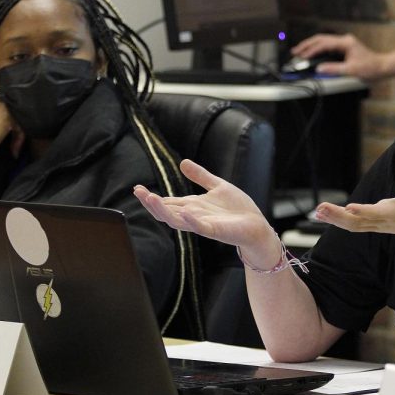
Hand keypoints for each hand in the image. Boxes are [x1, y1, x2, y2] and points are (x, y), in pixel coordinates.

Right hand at [134, 159, 274, 252]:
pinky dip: (191, 220)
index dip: (151, 197)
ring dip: (163, 211)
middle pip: (166, 212)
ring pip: (177, 221)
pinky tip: (184, 211)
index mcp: (192, 206)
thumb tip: (182, 163)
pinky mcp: (215, 231)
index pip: (167, 202)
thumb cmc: (238, 210)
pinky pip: (200, 227)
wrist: (257, 226)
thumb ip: (200, 176)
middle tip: (138, 191)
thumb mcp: (218, 186)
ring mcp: (203, 224)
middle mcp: (193, 216)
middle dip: (151, 203)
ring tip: (151, 199)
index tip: (137, 188)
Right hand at [290, 33, 383, 79]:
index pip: (323, 44)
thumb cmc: (371, 68)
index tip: (302, 57)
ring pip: (323, 41)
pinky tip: (311, 54)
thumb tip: (319, 69)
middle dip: (306, 45)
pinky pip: (327, 46)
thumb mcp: (351, 70)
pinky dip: (317, 50)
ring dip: (310, 46)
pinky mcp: (343, 48)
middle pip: (320, 39)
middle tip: (295, 52)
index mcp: (345, 42)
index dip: (311, 50)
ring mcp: (343, 43)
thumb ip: (334, 69)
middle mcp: (344, 40)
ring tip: (299, 52)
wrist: (382, 67)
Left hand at [314, 162, 394, 240]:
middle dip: (338, 216)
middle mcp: (383, 221)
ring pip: (353, 225)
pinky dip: (339, 220)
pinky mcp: (375, 224)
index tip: (349, 207)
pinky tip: (324, 215)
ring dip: (335, 219)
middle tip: (321, 208)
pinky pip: (353, 225)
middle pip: (357, 222)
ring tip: (318, 211)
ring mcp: (378, 224)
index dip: (363, 210)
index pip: (376, 212)